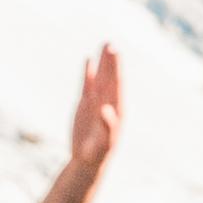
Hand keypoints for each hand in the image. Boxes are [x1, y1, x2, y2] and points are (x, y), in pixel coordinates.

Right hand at [66, 46, 127, 176]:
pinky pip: (88, 84)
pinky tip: (89, 60)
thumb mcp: (104, 142)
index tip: (115, 54)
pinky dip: (88, 72)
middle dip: (111, 61)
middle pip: (110, 77)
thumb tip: (107, 110)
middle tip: (111, 43)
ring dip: (103, 62)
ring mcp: (97, 101)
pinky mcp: (85, 104)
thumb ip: (108, 126)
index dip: (116, 69)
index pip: (116, 84)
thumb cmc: (99, 153)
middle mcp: (108, 101)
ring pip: (100, 77)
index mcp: (116, 108)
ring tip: (106, 44)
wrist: (88, 159)